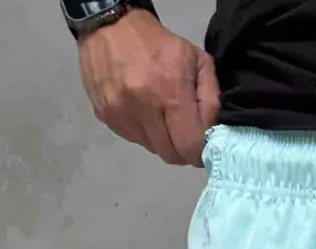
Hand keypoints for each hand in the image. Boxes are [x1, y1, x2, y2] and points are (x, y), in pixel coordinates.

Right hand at [78, 9, 220, 165]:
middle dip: (181, 149)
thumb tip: (210, 132)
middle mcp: (143, 107)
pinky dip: (143, 132)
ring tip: (160, 116)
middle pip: (170, 154)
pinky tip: (142, 111)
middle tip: (183, 133)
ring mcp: (121, 113)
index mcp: (170, 92)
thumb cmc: (158, 43)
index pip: (189, 146)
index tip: (201, 145)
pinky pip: (133, 139)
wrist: (108, 26)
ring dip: (161, 140)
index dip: (198, 151)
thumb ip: (210, 98)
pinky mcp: (105, 116)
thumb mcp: (196, 60)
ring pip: (152, 148)